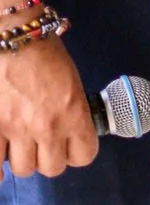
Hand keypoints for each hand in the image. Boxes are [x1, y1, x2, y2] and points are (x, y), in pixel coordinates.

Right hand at [0, 38, 97, 177]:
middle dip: (50, 157)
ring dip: (24, 159)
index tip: (72, 145)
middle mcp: (47, 128)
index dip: (78, 151)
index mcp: (74, 114)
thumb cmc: (47, 54)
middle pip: (52, 168)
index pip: (84, 155)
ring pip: (24, 169)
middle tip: (45, 144)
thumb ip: (70, 111)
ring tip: (22, 144)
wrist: (16, 38)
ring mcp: (17, 130)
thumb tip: (65, 130)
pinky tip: (2, 157)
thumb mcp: (72, 83)